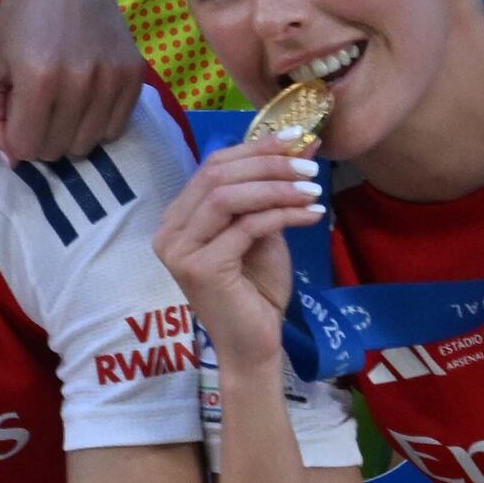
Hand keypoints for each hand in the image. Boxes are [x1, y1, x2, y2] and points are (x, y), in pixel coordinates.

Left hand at [0, 0, 143, 162]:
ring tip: (58, 101)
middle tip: (35, 105)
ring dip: (67, 134)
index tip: (13, 113)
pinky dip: (96, 124)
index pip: (26, 148)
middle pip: (57, 150)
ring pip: (87, 145)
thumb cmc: (16, 21)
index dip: (14, 138)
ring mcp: (114, 78)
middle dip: (39, 137)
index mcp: (38, 79)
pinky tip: (83, 98)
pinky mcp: (136, 74)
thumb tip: (12, 161)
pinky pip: (115, 130)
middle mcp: (81, 82)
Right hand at [151, 132, 321, 376]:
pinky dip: (283, 214)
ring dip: (277, 187)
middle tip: (310, 164)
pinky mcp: (200, 268)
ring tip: (314, 189)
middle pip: (216, 175)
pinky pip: (245, 227)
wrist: (253, 344)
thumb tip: (299, 148)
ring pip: (228, 197)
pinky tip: (313, 215)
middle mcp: (169, 231)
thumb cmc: (256, 291)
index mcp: (178, 219)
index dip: (255, 148)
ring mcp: (180, 250)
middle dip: (268, 163)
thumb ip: (266, 198)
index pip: (211, 167)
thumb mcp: (261, 234)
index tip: (297, 137)